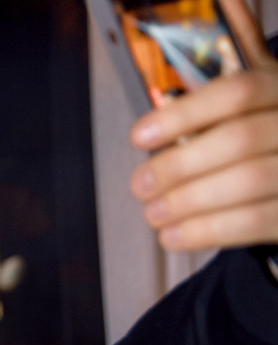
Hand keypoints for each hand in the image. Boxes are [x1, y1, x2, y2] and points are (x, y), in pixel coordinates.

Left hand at [130, 0, 277, 251]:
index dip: (184, 114)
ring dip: (188, 203)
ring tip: (152, 213)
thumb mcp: (264, 82)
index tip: (139, 136)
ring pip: (249, 184)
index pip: (238, 91)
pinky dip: (206, 232)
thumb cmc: (273, 121)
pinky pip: (256, 224)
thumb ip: (238, 49)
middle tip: (139, 184)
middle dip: (178, 167)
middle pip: (239, 141)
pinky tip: (173, 235)